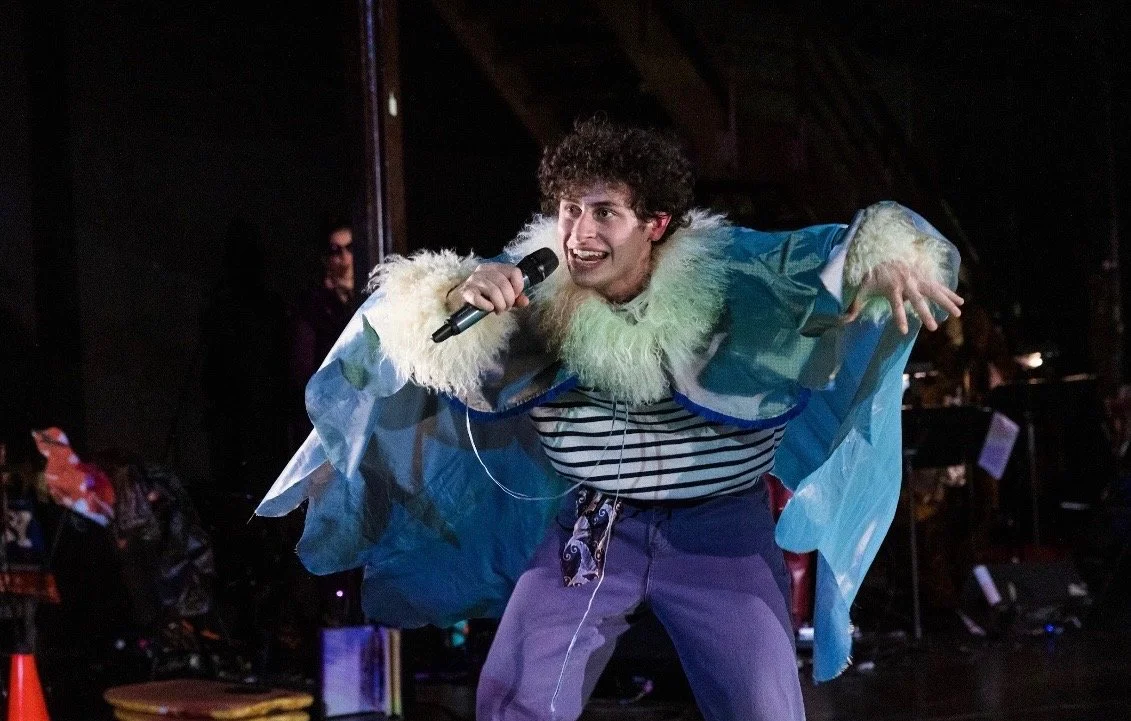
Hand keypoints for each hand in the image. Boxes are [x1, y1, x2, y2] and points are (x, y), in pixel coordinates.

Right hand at [452, 262, 529, 313]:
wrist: (460, 300)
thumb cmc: (484, 296)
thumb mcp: (502, 295)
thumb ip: (515, 297)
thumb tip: (525, 301)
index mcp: (495, 267)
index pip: (514, 271)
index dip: (518, 286)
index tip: (515, 296)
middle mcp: (483, 270)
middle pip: (504, 283)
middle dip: (508, 300)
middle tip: (506, 307)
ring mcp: (473, 280)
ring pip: (494, 291)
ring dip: (499, 305)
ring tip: (498, 310)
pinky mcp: (466, 291)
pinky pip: (479, 298)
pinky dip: (487, 306)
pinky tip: (488, 308)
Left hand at [842, 260, 963, 333]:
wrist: (883, 251)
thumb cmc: (872, 274)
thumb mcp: (862, 288)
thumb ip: (854, 305)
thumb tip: (842, 320)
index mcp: (892, 288)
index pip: (895, 306)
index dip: (900, 318)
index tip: (904, 331)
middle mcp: (907, 284)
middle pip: (918, 301)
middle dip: (925, 314)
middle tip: (932, 328)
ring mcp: (917, 279)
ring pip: (934, 292)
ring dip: (946, 303)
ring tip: (957, 314)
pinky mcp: (924, 276)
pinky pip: (939, 285)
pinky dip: (950, 293)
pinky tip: (960, 302)